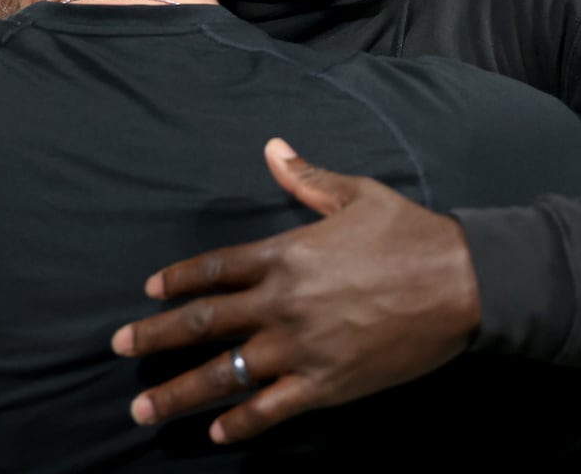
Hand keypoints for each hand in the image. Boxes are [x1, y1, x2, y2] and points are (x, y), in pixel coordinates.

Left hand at [111, 138, 480, 443]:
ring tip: (142, 409)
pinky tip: (216, 433)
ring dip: (179, 393)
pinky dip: (241, 425)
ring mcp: (301, 347)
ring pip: (226, 374)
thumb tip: (273, 147)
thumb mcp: (356, 194)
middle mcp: (282, 302)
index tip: (148, 293)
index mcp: (285, 253)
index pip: (214, 269)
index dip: (177, 281)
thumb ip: (306, 178)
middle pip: (204, 323)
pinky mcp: (326, 384)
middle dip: (155, 338)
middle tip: (118, 348)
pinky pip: (271, 410)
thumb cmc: (410, 234)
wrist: (462, 282)